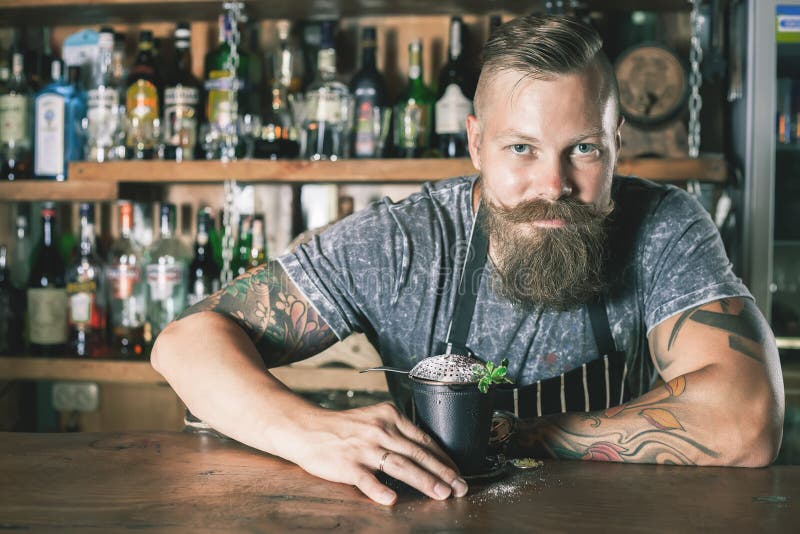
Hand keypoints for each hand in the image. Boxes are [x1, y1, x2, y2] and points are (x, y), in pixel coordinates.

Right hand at [286, 401, 468, 504]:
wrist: (306, 429)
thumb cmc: (342, 427)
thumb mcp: (374, 419)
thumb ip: (397, 432)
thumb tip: (426, 453)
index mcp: (389, 416)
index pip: (424, 439)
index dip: (444, 458)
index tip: (458, 472)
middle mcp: (380, 430)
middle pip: (418, 453)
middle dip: (443, 472)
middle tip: (460, 487)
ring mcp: (364, 448)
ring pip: (400, 465)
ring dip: (424, 481)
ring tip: (441, 494)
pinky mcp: (347, 464)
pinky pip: (366, 479)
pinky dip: (379, 490)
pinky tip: (391, 500)